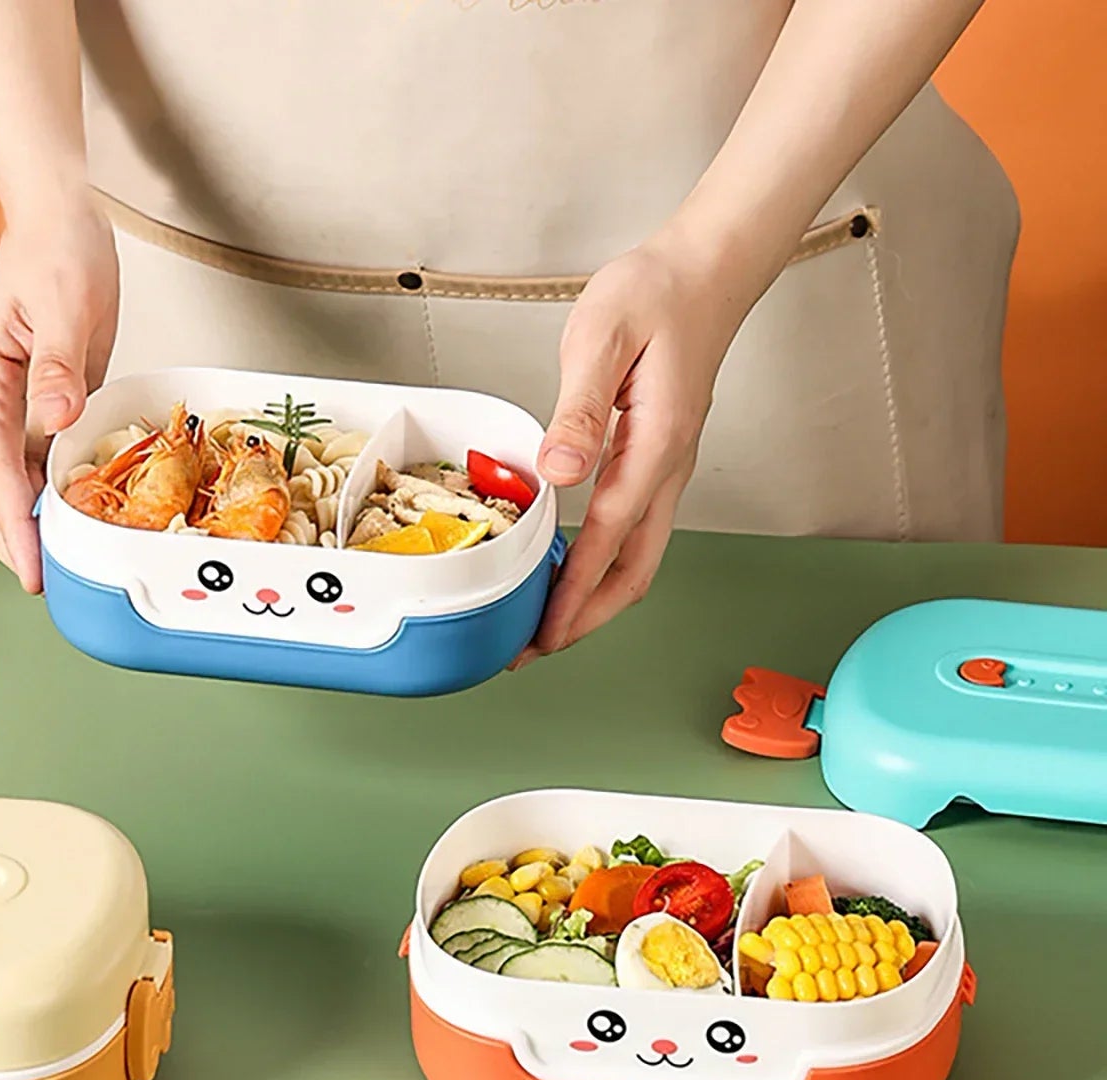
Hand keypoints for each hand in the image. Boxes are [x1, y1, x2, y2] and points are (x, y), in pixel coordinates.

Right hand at [0, 203, 119, 591]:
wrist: (57, 221)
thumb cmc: (57, 252)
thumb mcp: (65, 304)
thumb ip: (59, 364)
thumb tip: (55, 417)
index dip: (11, 521)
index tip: (31, 563)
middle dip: (12, 540)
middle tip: (48, 585)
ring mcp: (3, 410)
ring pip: (6, 485)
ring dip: (30, 526)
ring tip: (64, 567)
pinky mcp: (31, 411)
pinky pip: (35, 467)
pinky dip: (51, 499)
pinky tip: (75, 523)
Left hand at [516, 237, 747, 663]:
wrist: (707, 268)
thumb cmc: (657, 292)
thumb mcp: (603, 338)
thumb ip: (579, 410)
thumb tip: (559, 472)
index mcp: (656, 447)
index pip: (608, 540)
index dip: (572, 595)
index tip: (542, 633)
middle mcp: (669, 469)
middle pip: (633, 572)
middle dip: (585, 620)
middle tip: (534, 649)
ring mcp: (668, 468)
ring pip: (638, 558)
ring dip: (594, 598)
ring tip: (547, 622)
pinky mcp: (659, 459)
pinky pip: (634, 531)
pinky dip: (603, 564)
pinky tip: (570, 566)